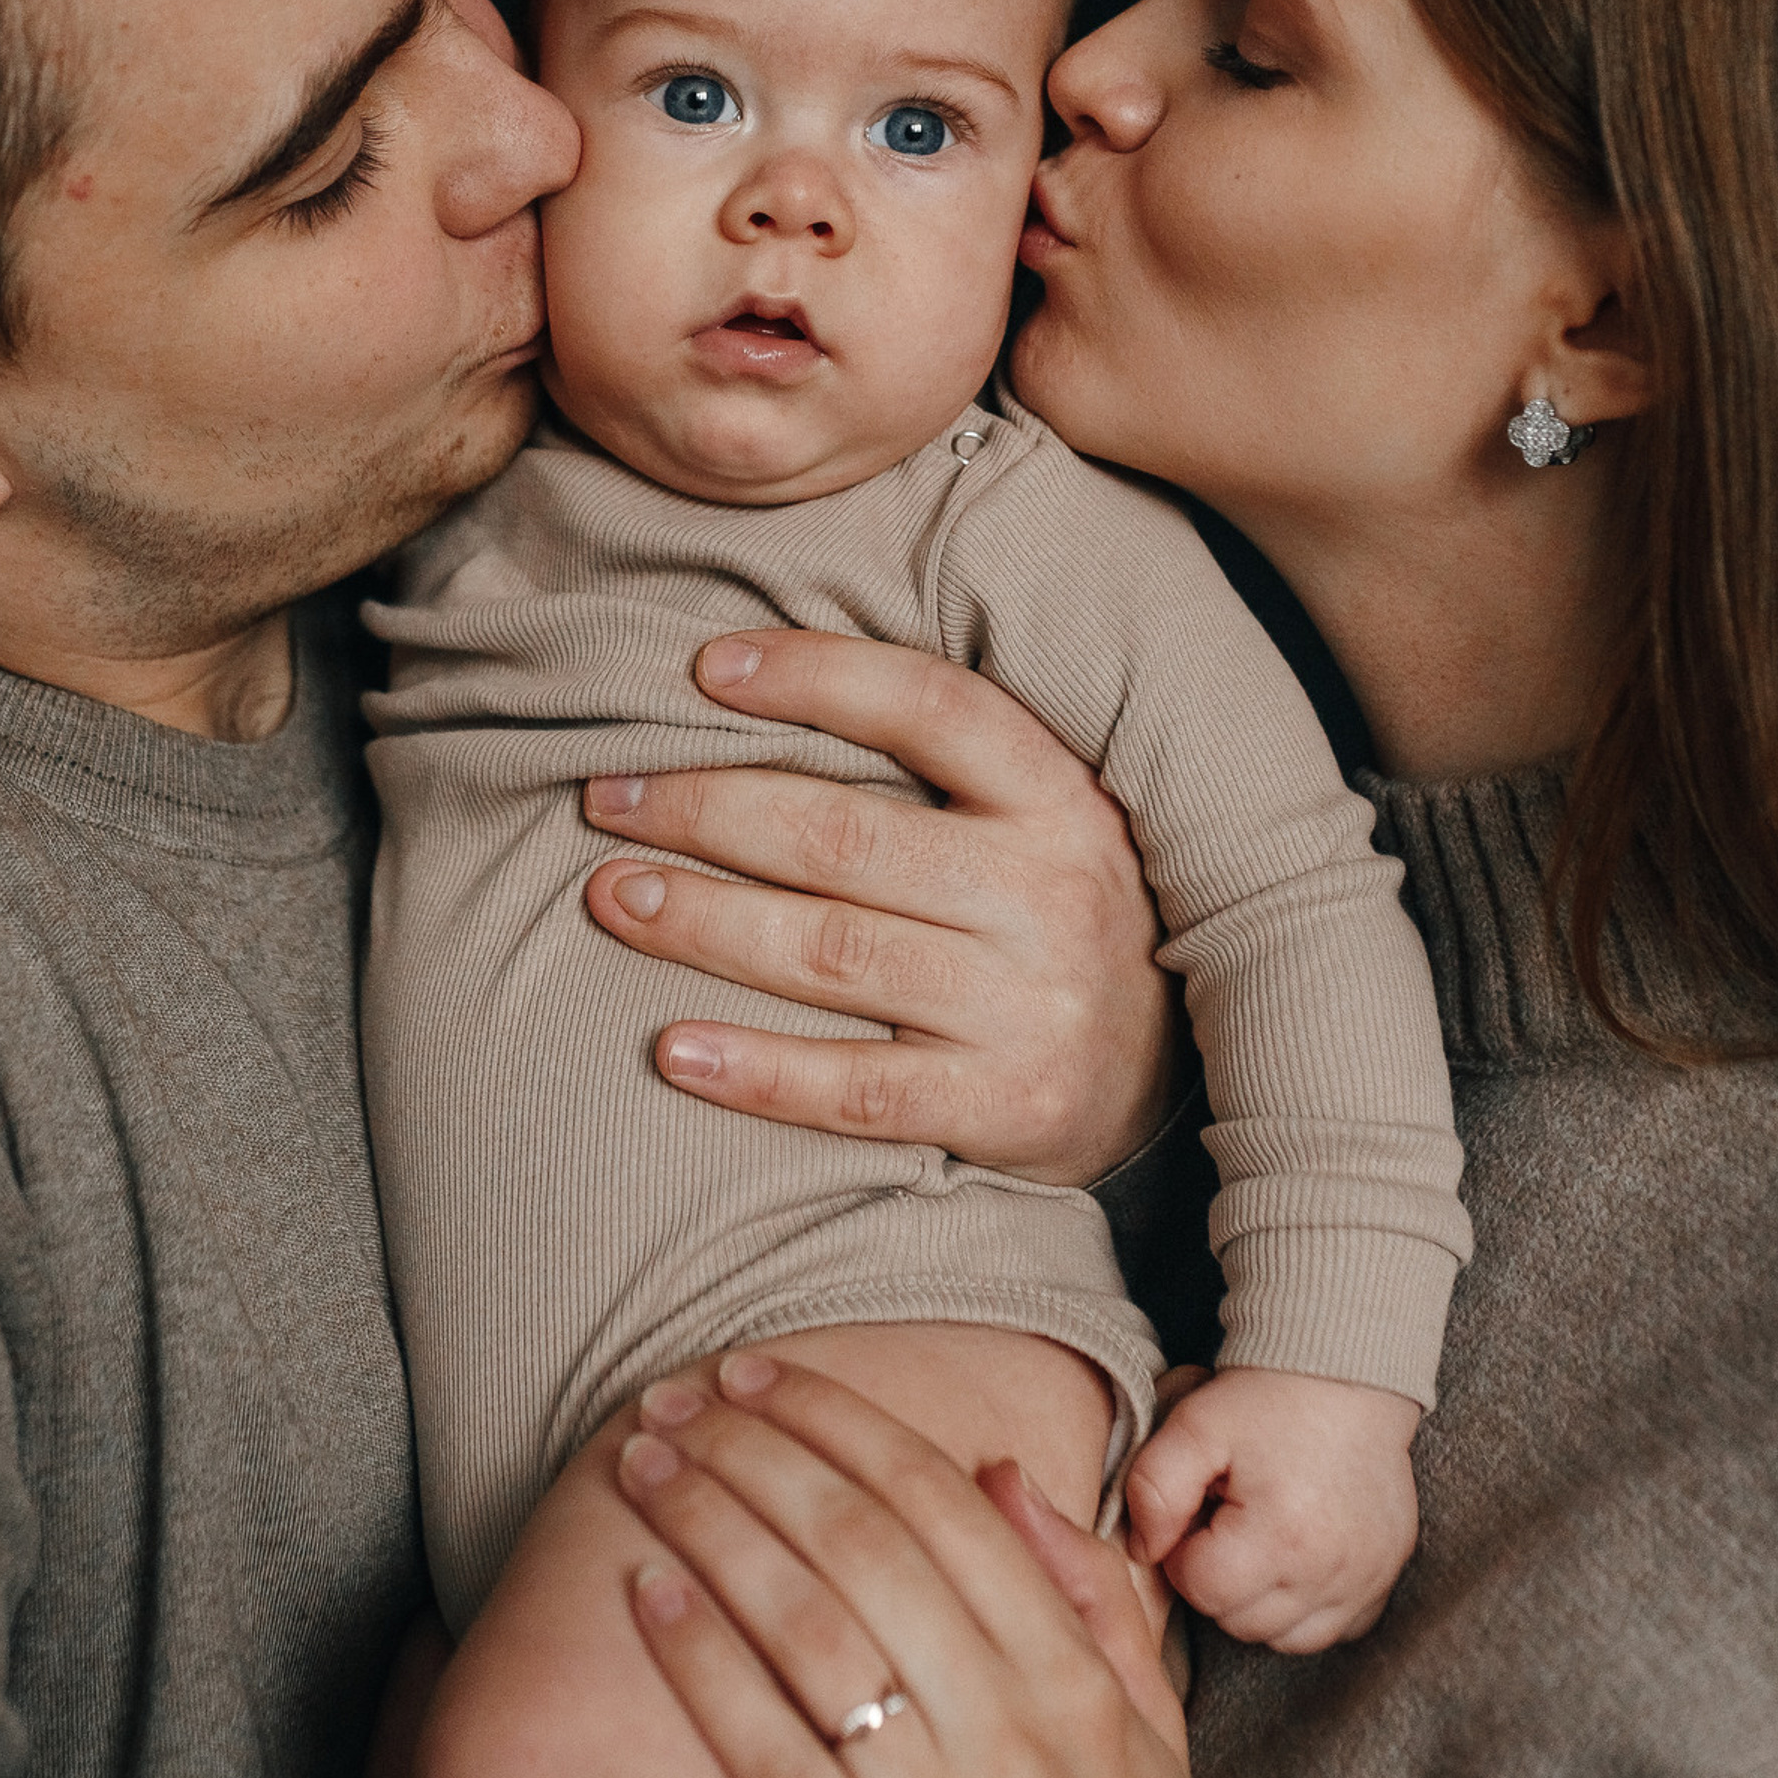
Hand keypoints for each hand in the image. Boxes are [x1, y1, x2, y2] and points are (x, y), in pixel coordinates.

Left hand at [582, 628, 1181, 1185]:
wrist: (1171, 1081)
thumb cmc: (1055, 916)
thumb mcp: (1037, 816)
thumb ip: (937, 764)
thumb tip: (754, 682)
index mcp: (1058, 797)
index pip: (928, 706)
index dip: (814, 676)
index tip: (704, 669)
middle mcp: (1049, 892)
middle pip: (844, 835)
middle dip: (705, 808)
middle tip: (605, 797)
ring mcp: (1030, 1006)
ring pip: (833, 952)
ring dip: (702, 921)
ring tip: (610, 896)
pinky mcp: (1006, 1108)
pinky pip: (860, 1089)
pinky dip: (758, 1070)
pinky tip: (673, 1050)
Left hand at [614, 1350, 1189, 1777]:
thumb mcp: (1145, 1743)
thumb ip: (1096, 1603)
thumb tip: (1003, 1471)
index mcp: (1073, 1681)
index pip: (941, 1502)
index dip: (836, 1419)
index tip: (755, 1373)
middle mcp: (1008, 1730)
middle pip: (860, 1541)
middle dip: (755, 1450)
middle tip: (673, 1400)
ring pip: (805, 1622)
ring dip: (712, 1526)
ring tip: (643, 1468)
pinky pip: (767, 1747)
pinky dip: (703, 1659)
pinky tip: (648, 1589)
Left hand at [1125, 1367, 1420, 1652]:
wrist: (1347, 1377)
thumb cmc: (1266, 1400)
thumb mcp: (1193, 1426)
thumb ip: (1153, 1489)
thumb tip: (1144, 1550)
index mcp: (1279, 1537)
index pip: (1202, 1590)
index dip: (1183, 1550)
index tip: (1196, 1508)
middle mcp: (1329, 1572)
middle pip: (1241, 1622)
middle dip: (1216, 1579)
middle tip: (1222, 1518)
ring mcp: (1365, 1581)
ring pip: (1286, 1637)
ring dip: (1258, 1600)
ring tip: (1255, 1537)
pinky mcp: (1384, 1577)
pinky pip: (1336, 1628)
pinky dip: (1306, 1606)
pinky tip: (1293, 1555)